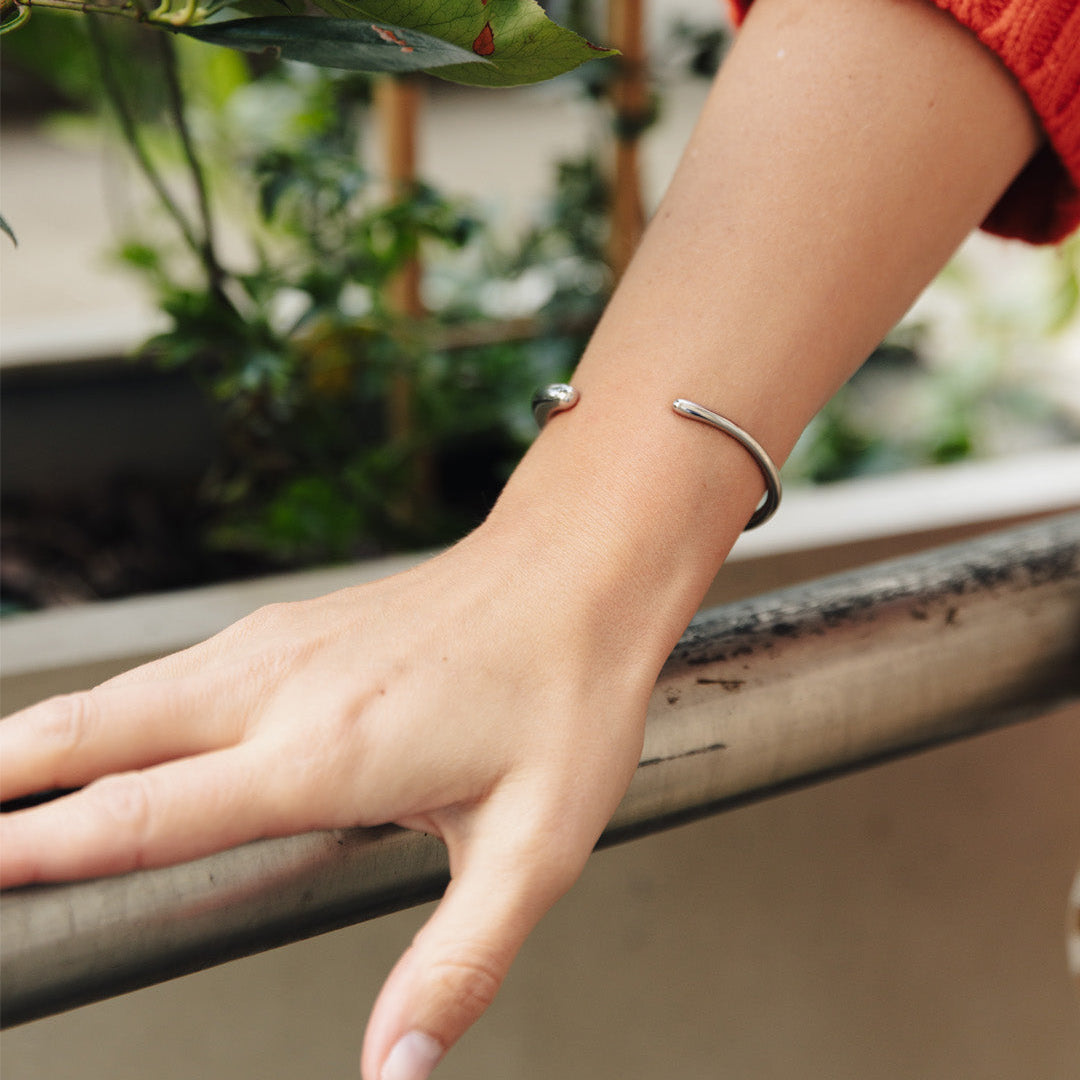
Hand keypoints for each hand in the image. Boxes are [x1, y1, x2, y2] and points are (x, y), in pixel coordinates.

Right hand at [0, 508, 667, 1079]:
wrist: (577, 575)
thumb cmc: (563, 691)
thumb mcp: (533, 846)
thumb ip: (456, 965)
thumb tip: (397, 1071)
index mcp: (325, 751)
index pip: (144, 814)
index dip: (39, 848)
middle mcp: (282, 688)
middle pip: (95, 731)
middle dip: (3, 776)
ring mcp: (282, 645)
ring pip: (126, 693)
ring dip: (41, 738)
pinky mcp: (296, 627)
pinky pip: (175, 670)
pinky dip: (111, 707)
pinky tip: (102, 729)